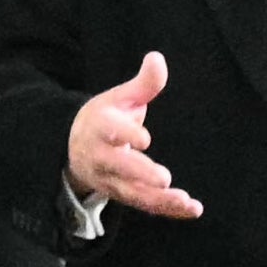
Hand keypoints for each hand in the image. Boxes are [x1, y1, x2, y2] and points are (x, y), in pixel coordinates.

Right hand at [66, 52, 200, 222]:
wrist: (75, 147)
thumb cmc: (106, 118)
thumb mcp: (120, 97)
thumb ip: (143, 83)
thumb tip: (157, 58)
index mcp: (100, 126)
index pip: (110, 131)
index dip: (126, 135)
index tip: (144, 139)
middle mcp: (102, 156)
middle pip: (119, 168)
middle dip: (140, 173)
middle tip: (164, 178)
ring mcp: (110, 179)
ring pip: (132, 193)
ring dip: (159, 200)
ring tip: (185, 202)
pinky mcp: (122, 194)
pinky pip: (144, 205)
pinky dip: (167, 209)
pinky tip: (191, 209)